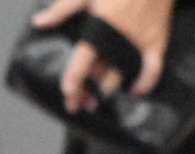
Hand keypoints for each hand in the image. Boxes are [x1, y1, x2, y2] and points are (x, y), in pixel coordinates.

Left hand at [32, 0, 172, 111]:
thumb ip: (62, 9)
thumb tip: (38, 22)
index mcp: (101, 26)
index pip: (85, 58)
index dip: (75, 76)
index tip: (68, 91)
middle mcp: (119, 40)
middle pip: (100, 74)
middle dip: (86, 91)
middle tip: (75, 102)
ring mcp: (138, 44)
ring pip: (120, 77)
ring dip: (106, 91)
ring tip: (94, 101)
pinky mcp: (156, 43)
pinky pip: (153, 71)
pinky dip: (145, 84)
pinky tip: (135, 92)